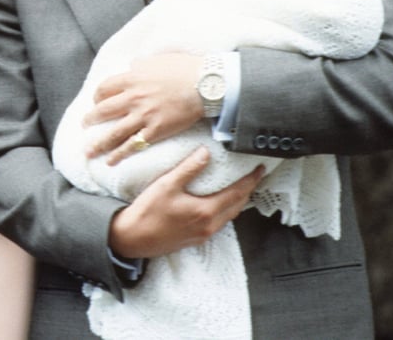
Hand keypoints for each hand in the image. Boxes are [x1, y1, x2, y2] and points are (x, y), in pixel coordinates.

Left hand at [83, 52, 203, 163]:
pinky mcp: (155, 130)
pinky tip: (110, 161)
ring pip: (113, 133)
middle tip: (84, 125)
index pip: (104, 89)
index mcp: (131, 79)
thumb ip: (141, 65)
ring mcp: (143, 116)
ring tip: (88, 151)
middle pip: (103, 111)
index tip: (96, 102)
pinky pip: (132, 145)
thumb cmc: (184, 68)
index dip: (97, 97)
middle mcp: (133, 98)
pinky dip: (119, 154)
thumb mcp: (157, 60)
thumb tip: (133, 66)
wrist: (205, 84)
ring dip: (98, 143)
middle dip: (90, 120)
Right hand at [107, 146, 265, 257]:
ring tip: (239, 187)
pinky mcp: (196, 238)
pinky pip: (219, 222)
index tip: (260, 169)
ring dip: (238, 201)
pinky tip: (218, 203)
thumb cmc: (147, 212)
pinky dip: (225, 210)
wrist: (132, 238)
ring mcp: (203, 234)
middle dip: (248, 190)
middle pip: (238, 206)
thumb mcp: (166, 185)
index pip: (237, 193)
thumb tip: (206, 153)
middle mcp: (209, 225)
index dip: (250, 180)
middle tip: (254, 176)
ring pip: (229, 215)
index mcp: (205, 211)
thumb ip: (188, 168)